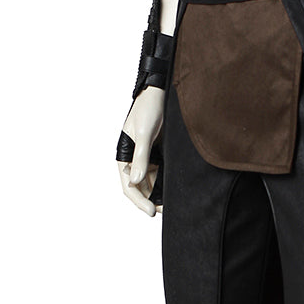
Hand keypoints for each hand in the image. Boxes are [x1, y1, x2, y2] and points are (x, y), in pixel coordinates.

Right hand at [118, 86, 165, 215]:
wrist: (162, 91)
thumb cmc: (148, 108)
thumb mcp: (144, 134)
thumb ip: (140, 158)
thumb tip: (135, 181)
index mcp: (125, 156)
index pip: (129, 186)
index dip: (139, 201)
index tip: (153, 212)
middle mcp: (135, 160)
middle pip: (142, 188)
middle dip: (152, 200)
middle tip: (168, 211)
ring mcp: (148, 157)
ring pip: (154, 182)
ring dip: (162, 192)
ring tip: (175, 203)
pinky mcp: (161, 152)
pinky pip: (163, 172)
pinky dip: (169, 181)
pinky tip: (178, 188)